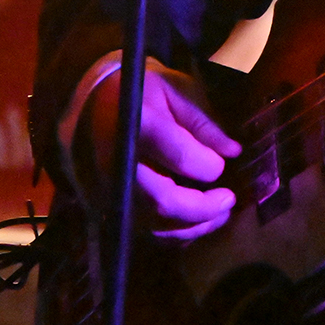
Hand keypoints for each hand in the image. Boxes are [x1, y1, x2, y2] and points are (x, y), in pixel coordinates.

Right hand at [84, 59, 241, 240]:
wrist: (91, 103)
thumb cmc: (142, 93)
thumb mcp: (175, 91)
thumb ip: (203, 123)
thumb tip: (233, 151)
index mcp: (139, 124)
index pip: (178, 155)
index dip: (207, 165)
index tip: (225, 162)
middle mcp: (120, 162)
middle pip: (162, 200)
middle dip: (202, 208)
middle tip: (229, 200)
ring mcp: (110, 188)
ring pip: (152, 223)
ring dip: (192, 226)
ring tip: (220, 215)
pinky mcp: (107, 205)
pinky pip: (142, 230)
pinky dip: (172, 233)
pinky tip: (196, 223)